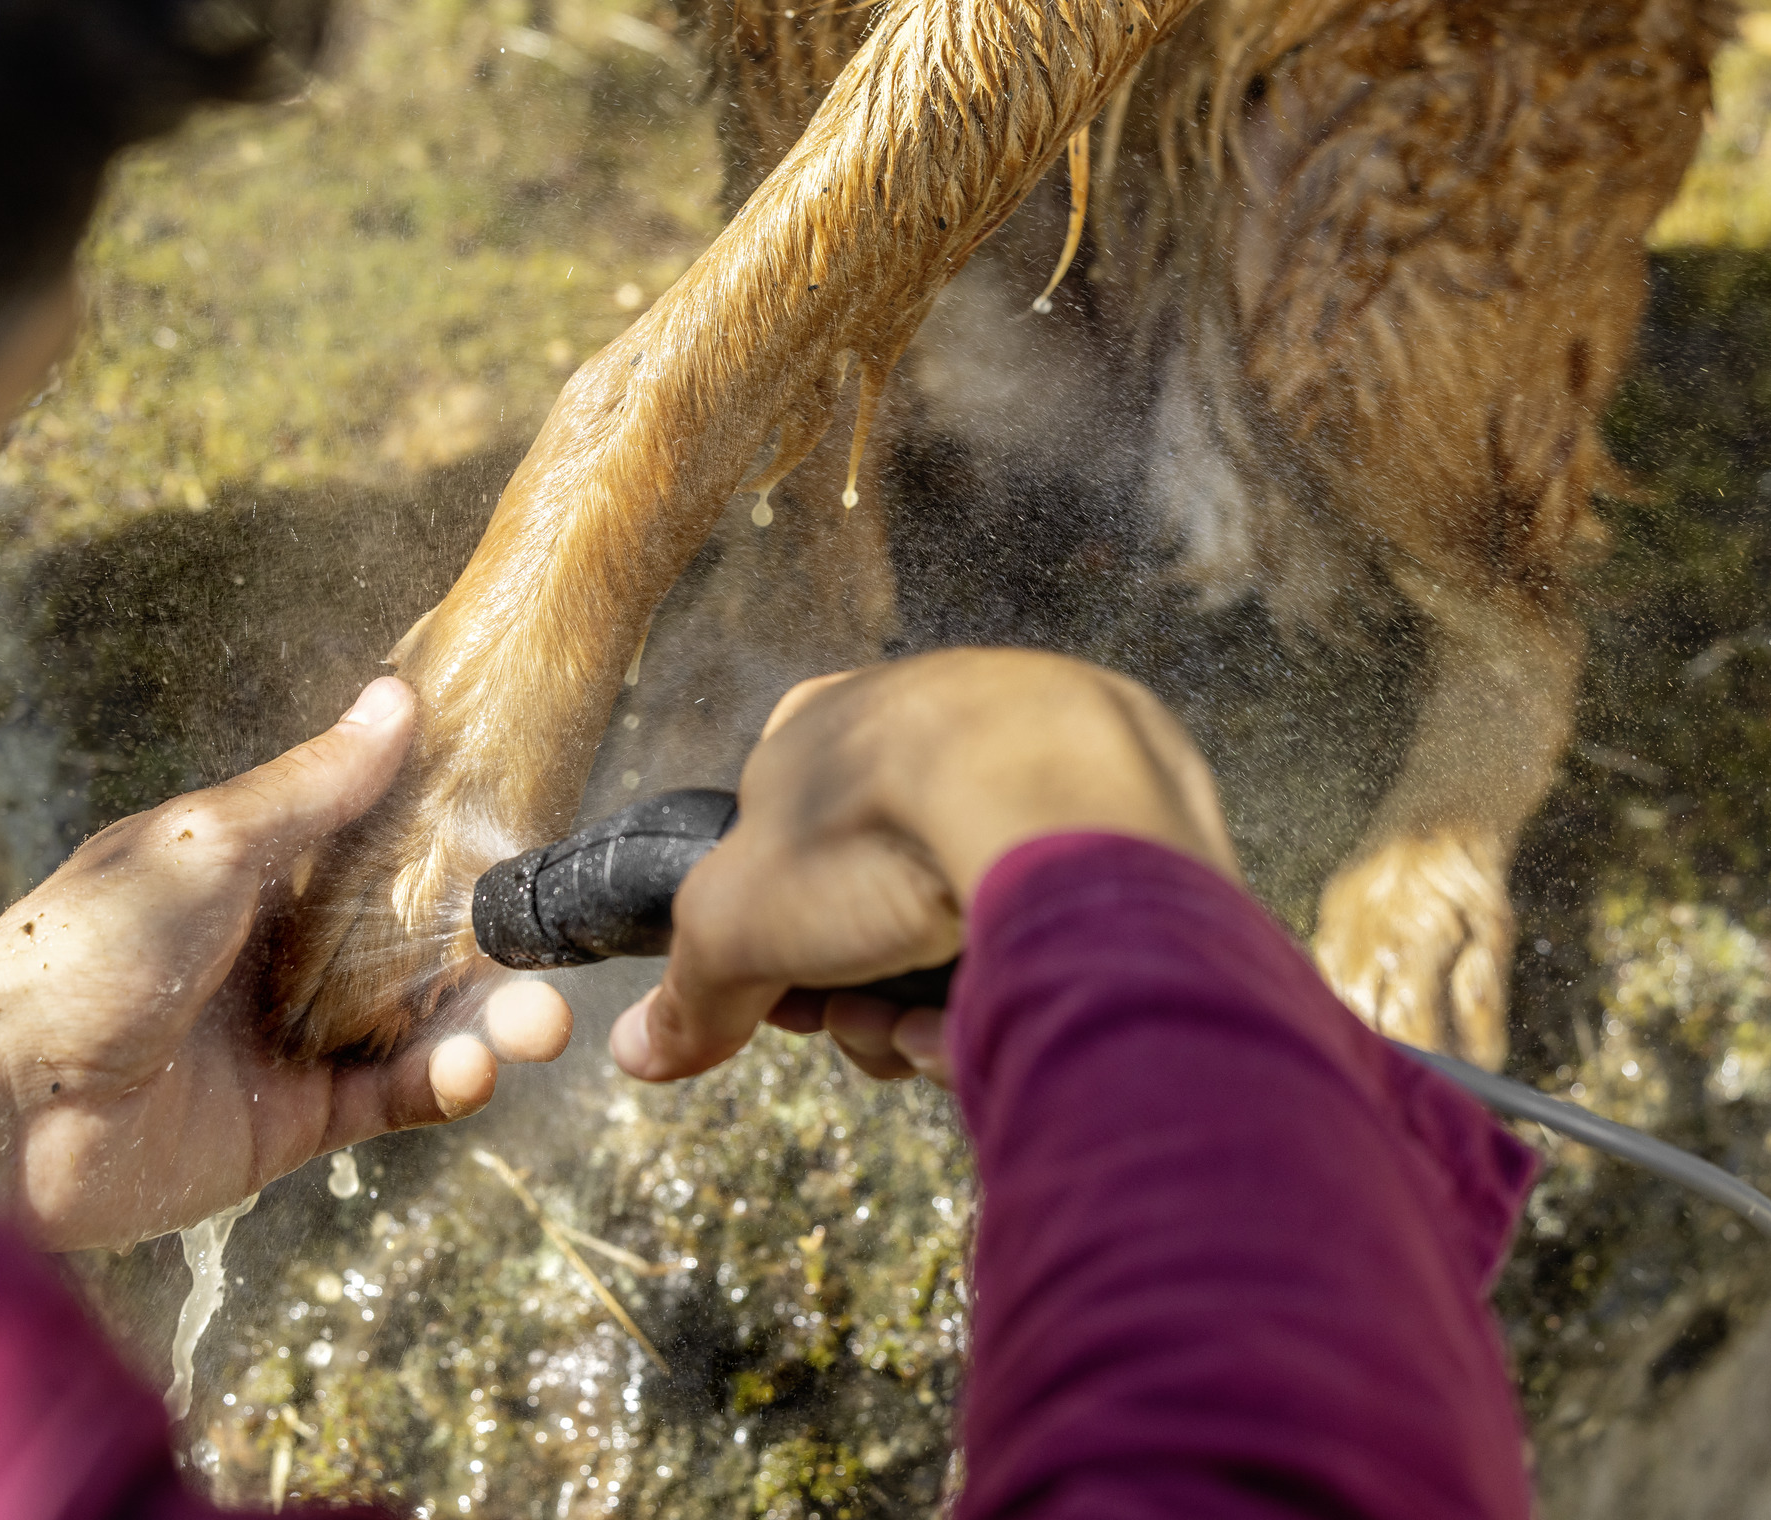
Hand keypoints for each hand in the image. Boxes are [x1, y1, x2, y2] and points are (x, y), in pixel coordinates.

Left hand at [0, 677, 570, 1249]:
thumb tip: (399, 696)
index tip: (534, 833)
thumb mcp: (208, 846)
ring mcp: (285, 1041)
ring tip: (537, 1028)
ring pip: (414, 1025)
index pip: (377, 847)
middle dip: (491, 952)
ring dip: (483, 1024)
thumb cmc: (84, 950)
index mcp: (250, 871)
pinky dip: (437, 1085)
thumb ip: (314, 789)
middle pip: (412, 944)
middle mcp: (275, 952)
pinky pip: (384, 1101)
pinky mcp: (287, 1127)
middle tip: (555, 963)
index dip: (455, 845)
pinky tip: (470, 1072)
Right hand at [608, 648, 1233, 1087]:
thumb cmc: (880, 838)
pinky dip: (1024, 973)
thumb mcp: (739, 925)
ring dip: (935, 996)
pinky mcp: (1134, 805)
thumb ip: (688, 989)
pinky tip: (1012, 1010)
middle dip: (861, 983)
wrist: (1062, 812)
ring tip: (943, 1030)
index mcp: (833, 719)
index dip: (778, 941)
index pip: (780, 842)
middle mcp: (938, 719)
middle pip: (874, 896)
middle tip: (870, 1021)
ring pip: (966, 914)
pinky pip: (1058, 909)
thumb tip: (636, 1051)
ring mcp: (1041, 754)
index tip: (792, 1002)